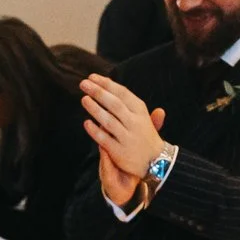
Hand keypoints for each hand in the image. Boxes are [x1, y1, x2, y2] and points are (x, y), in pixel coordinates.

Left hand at [82, 76, 165, 200]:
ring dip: (95, 109)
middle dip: (98, 92)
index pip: (122, 93)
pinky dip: (95, 131)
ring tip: (83, 99)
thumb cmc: (145, 136)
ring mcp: (127, 137)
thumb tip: (109, 83)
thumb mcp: (143, 116)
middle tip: (83, 84)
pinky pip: (105, 139)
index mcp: (141, 111)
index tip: (92, 77)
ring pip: (108, 120)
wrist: (157, 162)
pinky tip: (86, 123)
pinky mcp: (120, 152)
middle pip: (114, 104)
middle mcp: (135, 123)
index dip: (107, 84)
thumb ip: (127, 101)